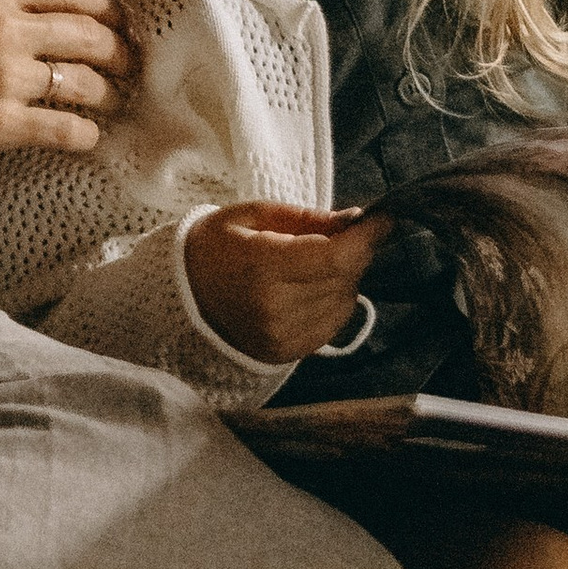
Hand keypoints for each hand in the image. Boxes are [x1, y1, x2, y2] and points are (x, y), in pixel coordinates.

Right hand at [0, 0, 131, 165]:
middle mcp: (3, 25)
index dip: (110, 10)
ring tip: (114, 104)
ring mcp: (2, 76)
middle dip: (122, 54)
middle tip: (130, 69)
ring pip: (87, 83)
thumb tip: (37, 6)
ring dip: (111, 96)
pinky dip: (85, 135)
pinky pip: (65, 129)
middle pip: (93, 35)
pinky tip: (87, 138)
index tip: (120, 25)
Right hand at [184, 202, 381, 362]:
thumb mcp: (256, 214)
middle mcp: (273, 309)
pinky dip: (333, 302)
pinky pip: (332, 324)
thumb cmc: (219, 245)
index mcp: (262, 267)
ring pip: (344, 303)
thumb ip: (309, 218)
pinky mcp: (285, 353)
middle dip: (355, 253)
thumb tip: (358, 220)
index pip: (336, 257)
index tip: (384, 219)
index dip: (367, 238)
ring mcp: (280, 336)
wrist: (183, 293)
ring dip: (344, 279)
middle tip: (343, 235)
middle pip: (344, 278)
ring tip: (317, 263)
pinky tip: (311, 288)